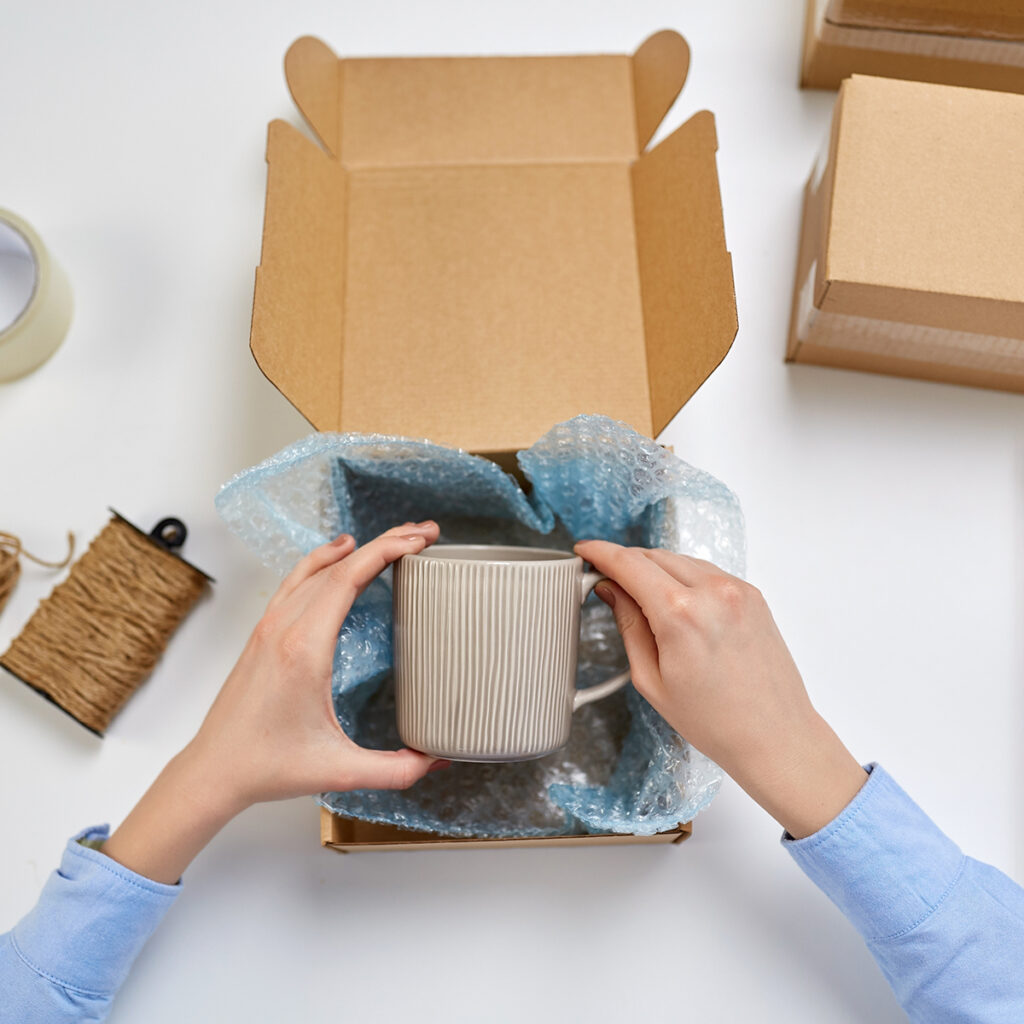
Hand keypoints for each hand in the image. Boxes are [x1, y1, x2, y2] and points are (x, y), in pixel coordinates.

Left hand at [102, 523, 445, 882]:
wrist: (214, 770)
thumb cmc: (266, 765)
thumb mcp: (339, 770)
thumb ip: (395, 769)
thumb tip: (435, 760)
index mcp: (305, 648)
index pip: (349, 577)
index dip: (388, 550)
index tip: (418, 540)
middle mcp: (284, 627)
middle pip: (339, 565)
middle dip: (386, 544)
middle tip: (423, 535)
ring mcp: (270, 626)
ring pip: (316, 567)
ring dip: (357, 549)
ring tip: (392, 540)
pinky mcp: (263, 634)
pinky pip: (296, 581)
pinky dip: (324, 560)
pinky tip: (338, 557)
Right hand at [575, 541, 866, 838]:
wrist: (774, 736)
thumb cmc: (714, 720)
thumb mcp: (651, 678)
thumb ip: (628, 624)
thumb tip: (611, 589)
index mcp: (681, 613)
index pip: (629, 563)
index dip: (601, 553)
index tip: (586, 550)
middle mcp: (712, 592)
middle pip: (654, 555)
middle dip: (627, 563)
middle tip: (609, 581)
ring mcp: (737, 590)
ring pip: (681, 560)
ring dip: (656, 569)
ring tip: (643, 598)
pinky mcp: (753, 595)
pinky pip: (707, 572)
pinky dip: (685, 578)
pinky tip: (677, 604)